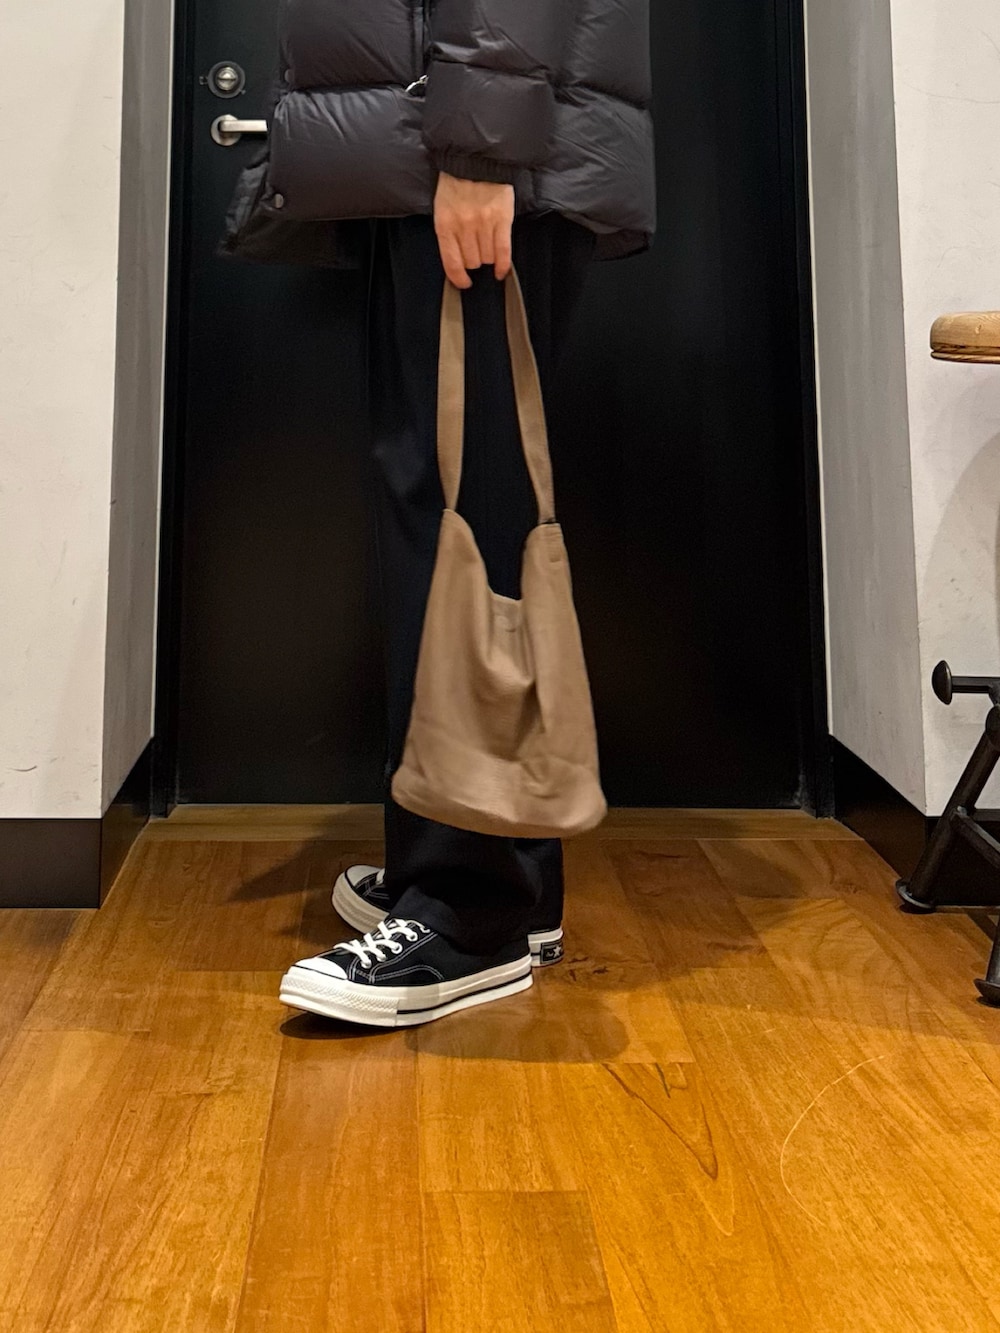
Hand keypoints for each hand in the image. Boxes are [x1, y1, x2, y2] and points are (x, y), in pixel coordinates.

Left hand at [433, 172, 514, 288]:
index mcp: (445, 224)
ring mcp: (484, 224)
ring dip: (488, 259)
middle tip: (476, 254)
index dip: (458, 278)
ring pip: (487, 258)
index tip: (464, 282)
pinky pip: (503, 251)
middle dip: (474, 262)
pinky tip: (501, 272)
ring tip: (487, 250)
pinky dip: (503, 265)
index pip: (452, 263)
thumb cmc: (456, 182)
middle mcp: (464, 227)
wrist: (476, 157)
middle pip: (472, 262)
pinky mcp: (502, 219)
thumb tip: (457, 259)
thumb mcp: (442, 207)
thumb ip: (448, 232)